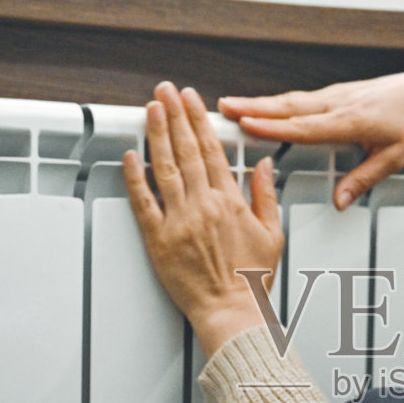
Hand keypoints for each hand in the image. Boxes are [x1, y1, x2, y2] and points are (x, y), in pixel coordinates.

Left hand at [123, 82, 284, 356]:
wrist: (232, 311)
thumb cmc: (251, 280)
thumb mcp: (272, 234)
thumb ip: (266, 196)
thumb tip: (265, 166)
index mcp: (230, 202)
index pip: (212, 149)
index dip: (200, 120)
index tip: (193, 100)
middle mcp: (203, 205)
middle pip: (186, 150)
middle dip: (175, 114)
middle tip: (166, 91)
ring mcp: (179, 221)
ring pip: (164, 168)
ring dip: (156, 134)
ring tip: (150, 109)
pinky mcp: (158, 239)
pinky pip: (143, 202)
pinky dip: (134, 177)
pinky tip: (130, 155)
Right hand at [218, 67, 403, 210]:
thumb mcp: (394, 158)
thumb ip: (363, 180)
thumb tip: (339, 202)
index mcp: (350, 122)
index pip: (305, 126)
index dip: (274, 127)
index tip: (247, 125)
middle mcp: (337, 105)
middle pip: (288, 107)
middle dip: (253, 108)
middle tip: (223, 108)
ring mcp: (334, 96)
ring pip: (291, 100)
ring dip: (259, 102)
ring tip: (231, 104)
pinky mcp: (335, 93)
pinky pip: (300, 98)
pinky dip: (277, 102)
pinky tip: (262, 105)